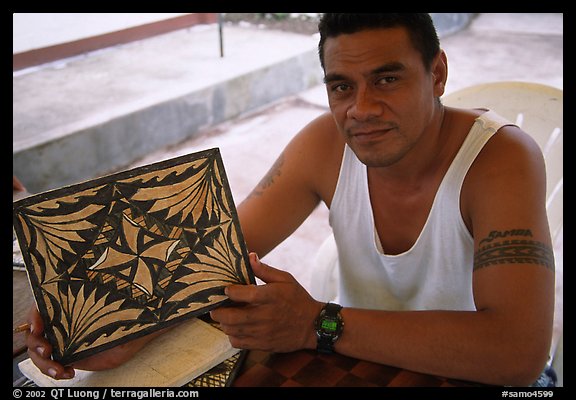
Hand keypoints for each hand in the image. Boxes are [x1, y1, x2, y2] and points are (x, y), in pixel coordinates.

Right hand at [25, 307, 163, 378]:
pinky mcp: (70, 353)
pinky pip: (51, 363)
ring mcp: (68, 336)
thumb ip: (156, 306)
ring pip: (41, 347)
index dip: (39, 312)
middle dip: (36, 339)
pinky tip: (67, 374)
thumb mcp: (143, 312)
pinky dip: (52, 370)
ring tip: (58, 369)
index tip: (39, 321)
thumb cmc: (138, 317)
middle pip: (39, 327)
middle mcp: (70, 318)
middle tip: (47, 347)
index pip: (50, 302)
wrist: (135, 338)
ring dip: (42, 359)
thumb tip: (182, 302)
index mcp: (81, 301)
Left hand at [210, 253, 322, 351]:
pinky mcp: (262, 344)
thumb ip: (265, 270)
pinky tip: (235, 328)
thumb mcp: (286, 279)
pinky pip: (238, 342)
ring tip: (224, 316)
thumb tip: (250, 256)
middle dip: (218, 311)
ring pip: (232, 330)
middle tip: (215, 307)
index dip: (231, 292)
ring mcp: (263, 332)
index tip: (226, 290)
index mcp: (272, 296)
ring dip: (224, 323)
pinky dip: (232, 336)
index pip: (244, 294)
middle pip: (233, 316)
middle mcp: (266, 315)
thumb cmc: (297, 299)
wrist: (313, 325)